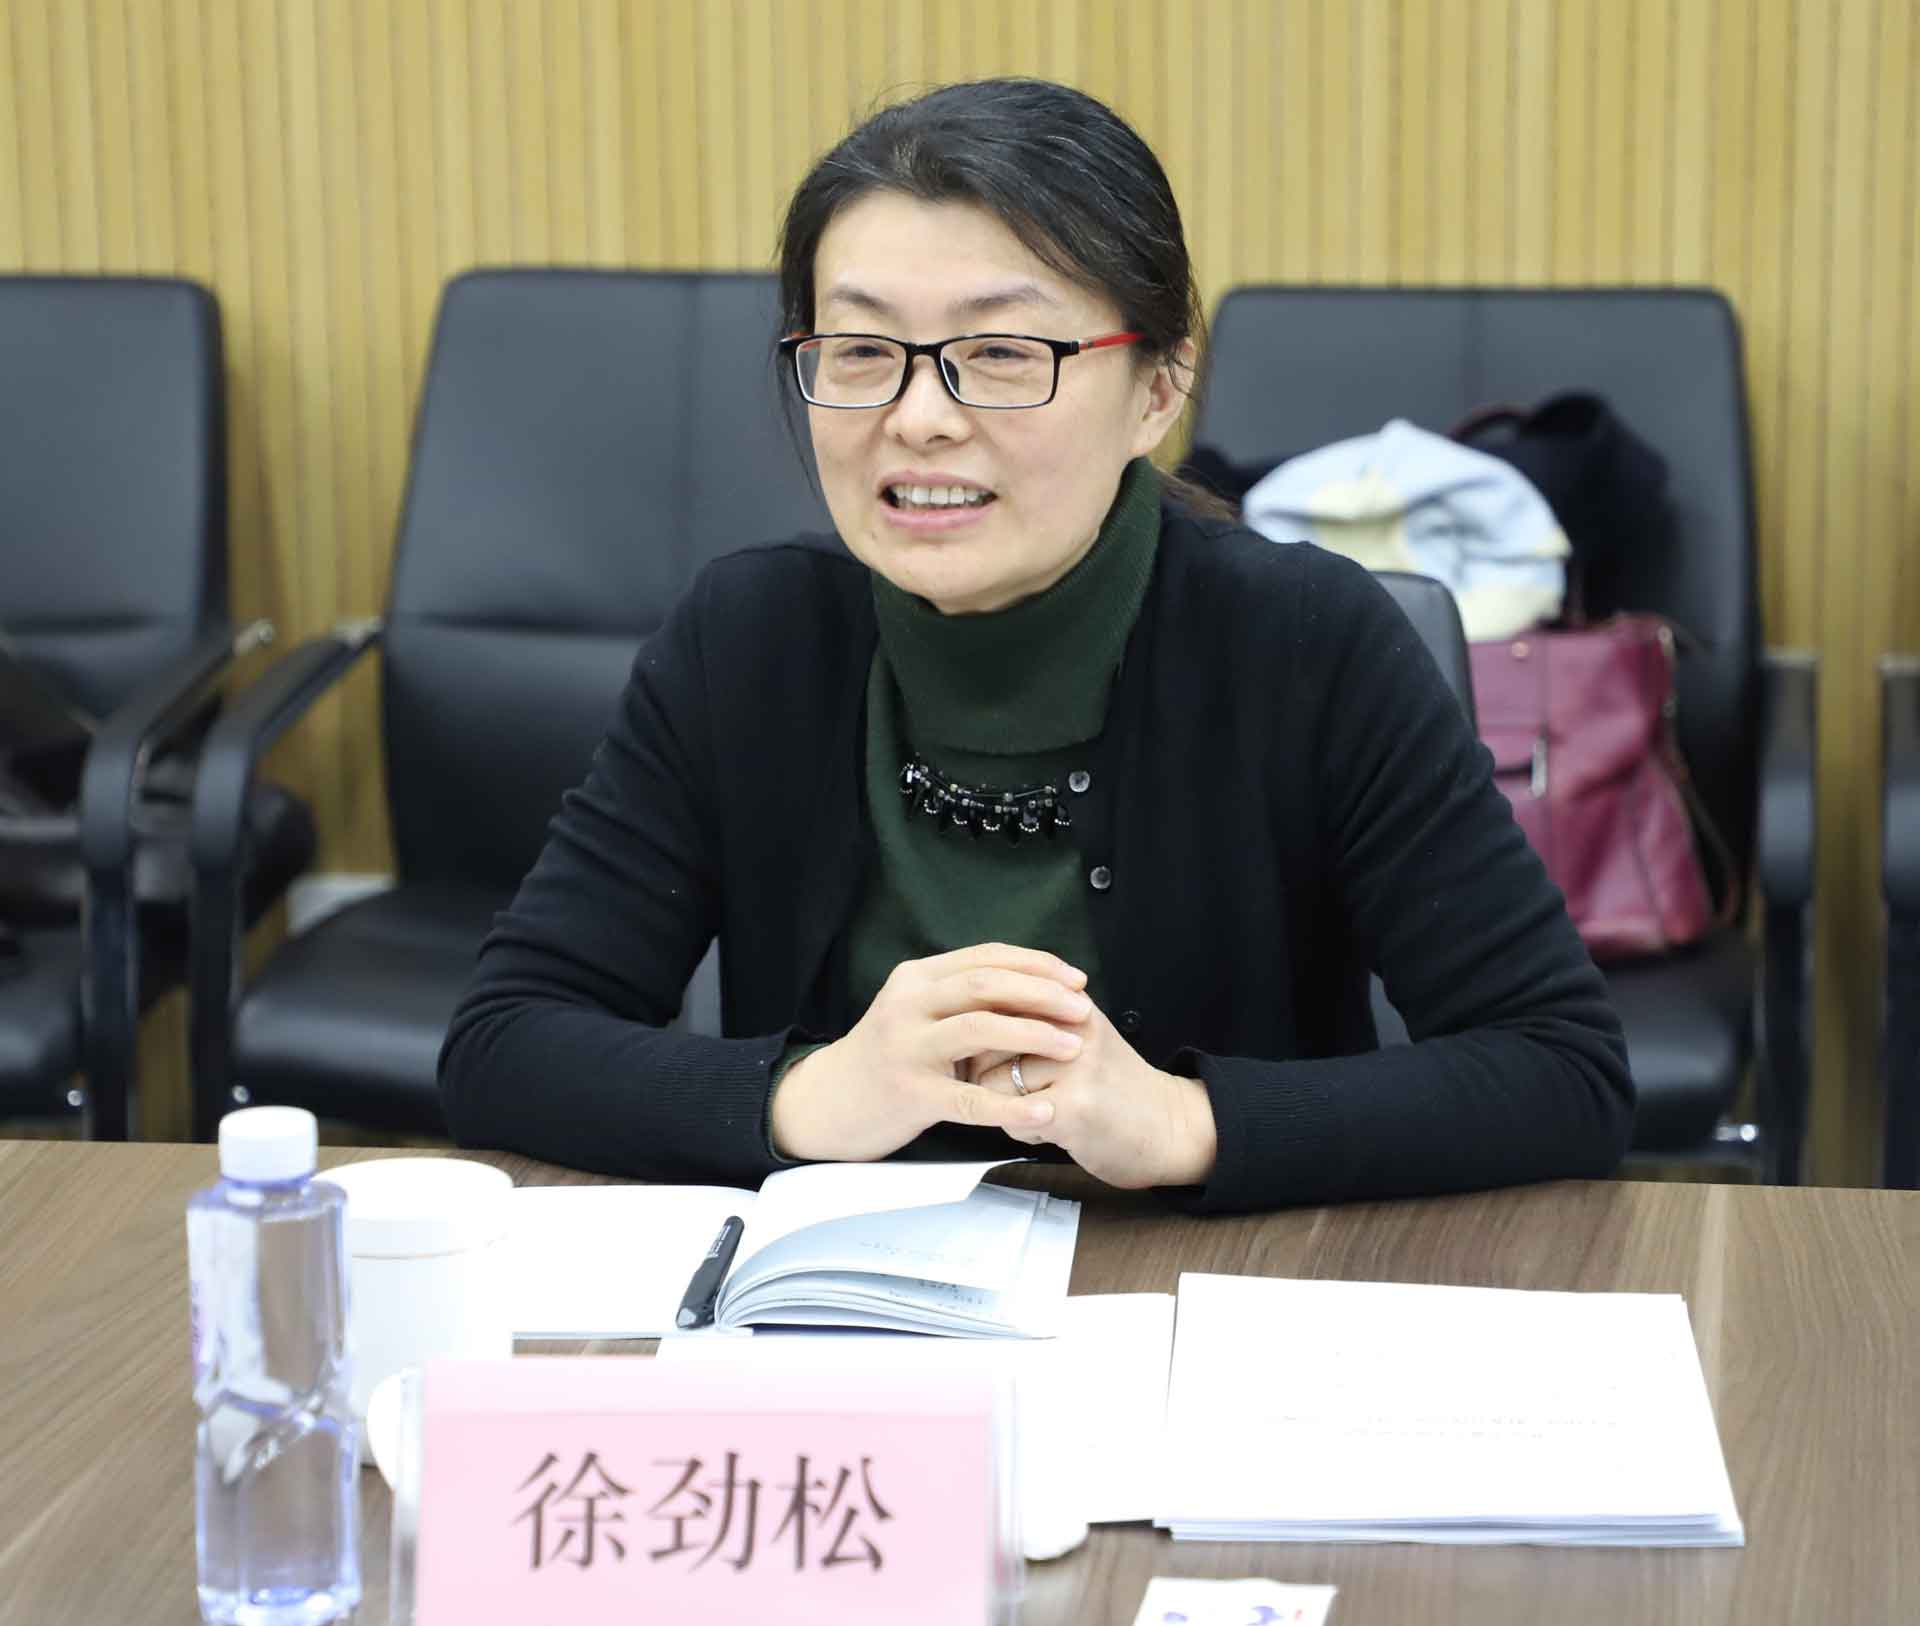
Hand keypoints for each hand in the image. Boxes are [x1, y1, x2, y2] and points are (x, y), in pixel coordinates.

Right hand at [769, 943, 1091, 1161]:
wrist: (829, 1101)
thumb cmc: (888, 1056)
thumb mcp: (916, 1011)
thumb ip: (961, 995)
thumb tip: (1037, 984)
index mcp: (916, 978)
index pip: (986, 957)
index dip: (1037, 965)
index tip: (1077, 979)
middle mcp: (908, 1004)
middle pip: (987, 984)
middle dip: (1043, 994)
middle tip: (1083, 1009)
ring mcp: (907, 1048)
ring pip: (980, 1028)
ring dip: (1035, 1035)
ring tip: (1074, 1048)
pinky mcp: (909, 1094)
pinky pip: (969, 1099)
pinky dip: (1011, 1105)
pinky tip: (1044, 1112)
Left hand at [972, 1001, 1216, 1188]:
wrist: (1168, 1127)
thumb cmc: (1112, 1087)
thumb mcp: (1078, 1036)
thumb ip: (1031, 1019)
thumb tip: (963, 1018)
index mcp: (1069, 1003)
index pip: (993, 1004)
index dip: (982, 1038)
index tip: (1000, 1057)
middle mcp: (1072, 1025)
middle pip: (984, 1045)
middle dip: (990, 1074)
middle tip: (1027, 1091)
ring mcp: (1075, 1065)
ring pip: (993, 1085)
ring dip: (1006, 1108)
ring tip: (1046, 1110)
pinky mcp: (1074, 1105)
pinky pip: (1013, 1117)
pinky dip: (1024, 1131)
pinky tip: (1055, 1130)